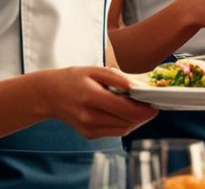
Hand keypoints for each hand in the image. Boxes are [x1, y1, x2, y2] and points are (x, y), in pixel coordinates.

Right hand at [36, 67, 156, 139]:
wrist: (49, 95)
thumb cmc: (72, 79)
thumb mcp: (93, 70)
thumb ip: (116, 78)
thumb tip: (137, 87)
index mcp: (91, 97)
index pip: (126, 110)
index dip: (145, 110)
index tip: (154, 104)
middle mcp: (90, 116)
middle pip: (128, 122)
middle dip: (143, 114)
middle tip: (148, 104)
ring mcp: (89, 128)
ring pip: (124, 129)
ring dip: (135, 120)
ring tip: (136, 107)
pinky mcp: (89, 135)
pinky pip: (115, 132)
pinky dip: (124, 124)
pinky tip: (122, 113)